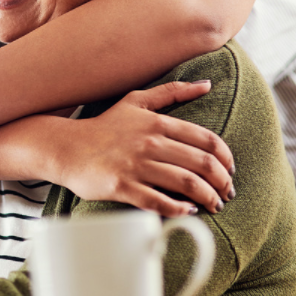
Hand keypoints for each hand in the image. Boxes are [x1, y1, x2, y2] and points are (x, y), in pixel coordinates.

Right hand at [53, 81, 234, 216]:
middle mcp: (149, 143)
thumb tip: (207, 84)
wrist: (65, 148)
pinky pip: (159, 201)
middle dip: (222, 182)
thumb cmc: (103, 127)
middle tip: (226, 193)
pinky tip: (187, 211)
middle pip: (201, 164)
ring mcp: (135, 165)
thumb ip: (172, 92)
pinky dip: (179, 209)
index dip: (226, 158)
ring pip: (186, 184)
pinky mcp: (122, 186)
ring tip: (213, 205)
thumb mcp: (136, 101)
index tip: (229, 171)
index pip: (206, 140)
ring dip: (207, 198)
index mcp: (157, 123)